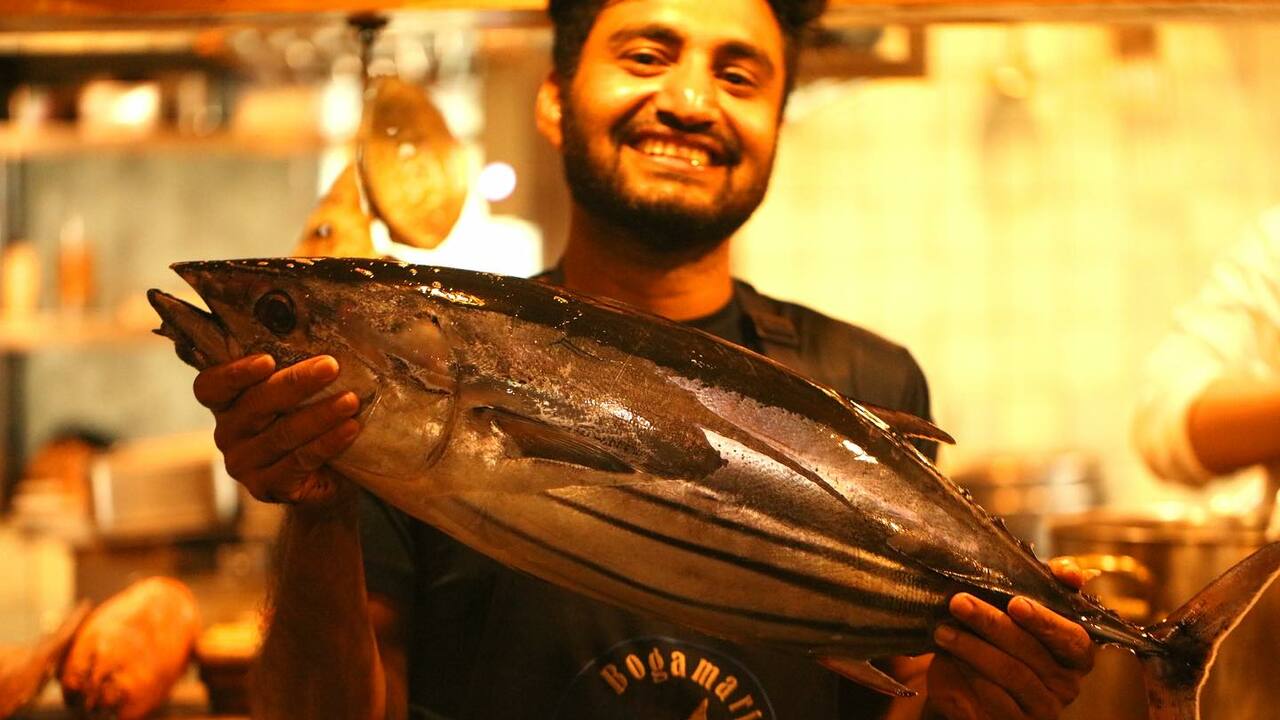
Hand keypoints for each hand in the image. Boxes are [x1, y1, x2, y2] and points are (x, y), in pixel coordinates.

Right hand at [193, 353, 360, 505]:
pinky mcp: (266, 486)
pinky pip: (299, 462)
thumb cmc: (307, 417)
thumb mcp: (296, 392)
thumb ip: (294, 367)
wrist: (326, 474)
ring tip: (350, 400)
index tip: (267, 360)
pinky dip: (327, 443)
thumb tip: (325, 326)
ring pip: (282, 434)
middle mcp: (228, 432)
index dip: (234, 373)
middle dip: (295, 384)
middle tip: (330, 367)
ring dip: (320, 415)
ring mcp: (244, 463)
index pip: (211, 386)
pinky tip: (350, 429)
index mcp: (226, 402)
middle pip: (255, 405)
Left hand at [922, 559, 1095, 719]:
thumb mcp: (1018, 611)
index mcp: (1074, 657)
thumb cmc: (998, 639)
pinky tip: (945, 661)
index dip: (1047, 621)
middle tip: (959, 603)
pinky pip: (987, 702)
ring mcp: (1037, 711)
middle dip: (992, 625)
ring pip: (1008, 676)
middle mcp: (1063, 687)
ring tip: (943, 631)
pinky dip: (964, 677)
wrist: (965, 683)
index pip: (1074, 640)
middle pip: (1031, 655)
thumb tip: (1070, 572)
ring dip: (971, 650)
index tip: (1015, 603)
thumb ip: (1047, 586)